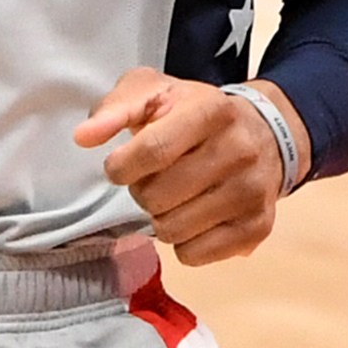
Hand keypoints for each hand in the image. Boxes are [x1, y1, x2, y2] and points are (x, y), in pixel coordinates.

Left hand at [74, 68, 303, 264]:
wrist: (263, 134)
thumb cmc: (194, 112)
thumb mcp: (154, 92)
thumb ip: (115, 107)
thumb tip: (84, 137)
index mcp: (211, 111)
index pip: (153, 150)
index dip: (121, 166)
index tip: (118, 167)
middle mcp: (239, 151)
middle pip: (158, 196)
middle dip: (141, 192)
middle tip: (152, 179)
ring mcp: (252, 192)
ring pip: (173, 230)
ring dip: (160, 218)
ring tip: (172, 197)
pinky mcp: (258, 228)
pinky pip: (194, 255)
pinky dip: (182, 243)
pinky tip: (191, 218)